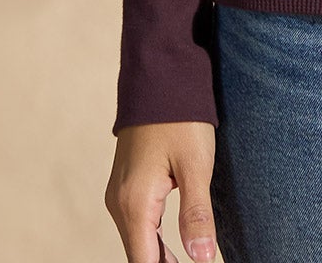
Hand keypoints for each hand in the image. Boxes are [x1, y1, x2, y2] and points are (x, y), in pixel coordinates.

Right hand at [105, 121, 217, 261]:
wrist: (158, 77)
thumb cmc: (181, 118)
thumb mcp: (196, 165)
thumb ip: (197, 214)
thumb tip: (203, 259)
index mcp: (135, 204)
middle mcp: (119, 204)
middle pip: (140, 256)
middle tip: (199, 262)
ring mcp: (119, 194)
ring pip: (138, 241)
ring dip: (159, 257)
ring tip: (190, 259)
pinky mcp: (125, 185)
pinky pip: (137, 224)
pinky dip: (153, 240)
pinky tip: (172, 247)